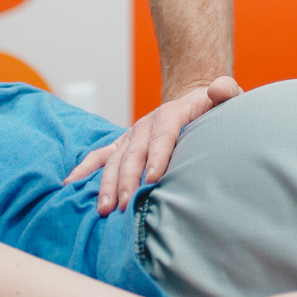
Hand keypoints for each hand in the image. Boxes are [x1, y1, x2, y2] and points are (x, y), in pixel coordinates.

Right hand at [64, 76, 242, 214]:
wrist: (193, 101)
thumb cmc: (213, 107)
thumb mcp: (226, 97)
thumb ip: (226, 91)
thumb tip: (217, 88)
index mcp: (173, 113)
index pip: (164, 133)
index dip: (158, 154)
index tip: (154, 177)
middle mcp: (148, 124)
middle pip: (136, 152)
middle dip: (130, 178)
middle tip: (126, 204)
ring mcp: (133, 135)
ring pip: (115, 159)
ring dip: (108, 183)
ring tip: (105, 208)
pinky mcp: (122, 145)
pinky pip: (100, 156)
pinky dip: (84, 169)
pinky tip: (70, 185)